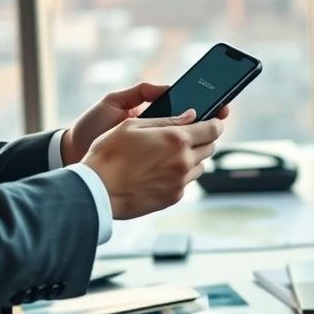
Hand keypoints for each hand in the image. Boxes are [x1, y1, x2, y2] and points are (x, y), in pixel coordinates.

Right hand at [83, 112, 224, 219]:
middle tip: (188, 135)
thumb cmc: (110, 153)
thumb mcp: (133, 125)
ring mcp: (180, 182)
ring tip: (170, 154)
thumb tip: (191, 115)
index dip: (216, 122)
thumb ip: (167, 119)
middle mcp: (183, 161)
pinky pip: (186, 182)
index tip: (214, 120)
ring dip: (192, 158)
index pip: (213, 128)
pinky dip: (180, 174)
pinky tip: (161, 170)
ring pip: (200, 166)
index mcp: (176, 139)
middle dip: (203, 139)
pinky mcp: (173, 197)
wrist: (98, 190)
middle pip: (210, 147)